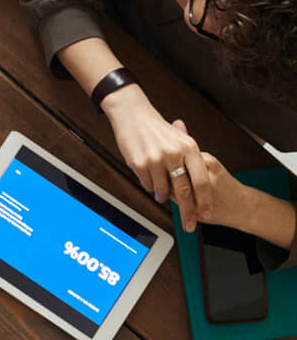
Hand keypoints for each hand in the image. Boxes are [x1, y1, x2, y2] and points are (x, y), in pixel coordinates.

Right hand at [102, 91, 208, 220]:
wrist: (132, 114)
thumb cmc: (157, 128)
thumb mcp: (181, 139)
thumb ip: (190, 161)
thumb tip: (197, 188)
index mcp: (189, 148)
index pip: (201, 181)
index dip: (205, 201)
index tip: (207, 214)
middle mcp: (174, 154)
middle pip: (185, 191)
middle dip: (188, 212)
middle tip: (189, 224)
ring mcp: (156, 159)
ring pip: (163, 191)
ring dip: (163, 196)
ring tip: (162, 193)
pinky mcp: (139, 163)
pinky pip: (147, 185)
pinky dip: (149, 186)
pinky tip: (149, 178)